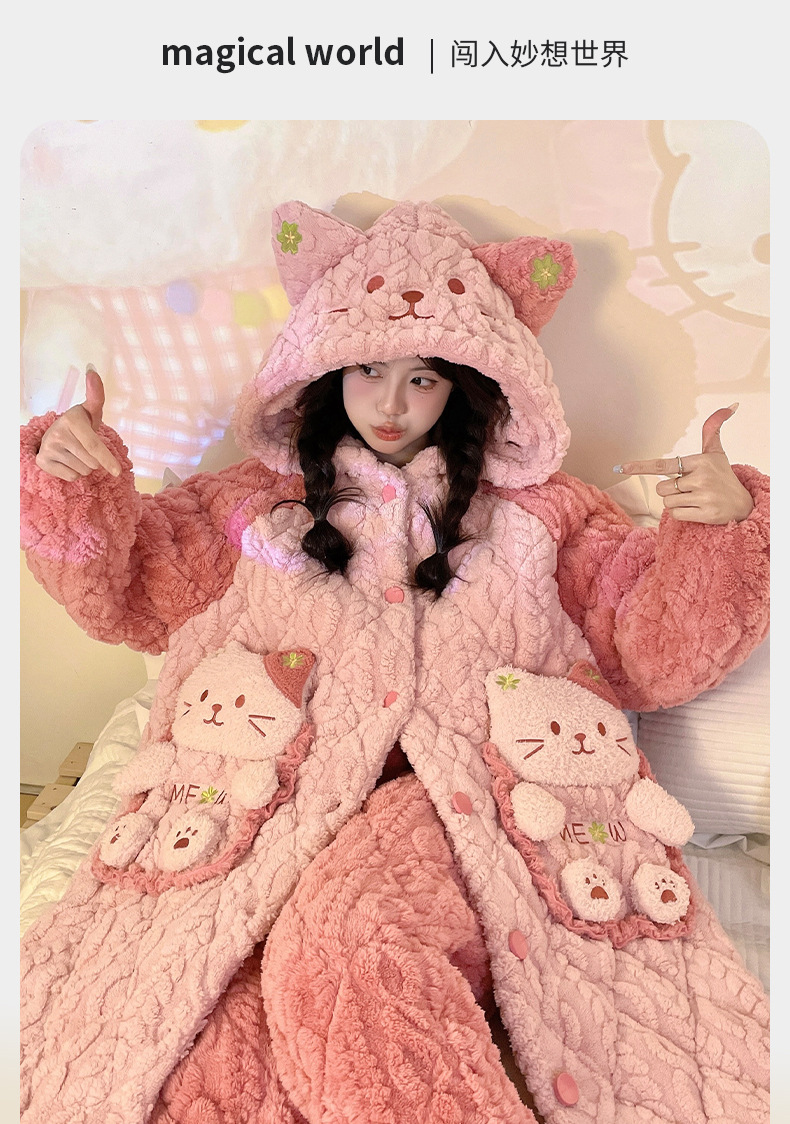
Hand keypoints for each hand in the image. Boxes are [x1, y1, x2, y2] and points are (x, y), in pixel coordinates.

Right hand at [35, 366, 121, 481]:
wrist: (55, 435)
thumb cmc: (80, 424)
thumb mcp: (91, 410)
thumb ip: (96, 394)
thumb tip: (92, 369)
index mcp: (72, 419)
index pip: (94, 446)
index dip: (107, 459)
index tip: (117, 472)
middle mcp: (58, 433)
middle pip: (92, 462)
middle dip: (95, 460)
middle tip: (86, 447)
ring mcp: (49, 448)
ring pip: (83, 471)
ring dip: (85, 466)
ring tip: (76, 453)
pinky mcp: (43, 462)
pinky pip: (72, 477)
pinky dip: (74, 473)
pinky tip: (67, 460)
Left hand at [614, 404, 753, 523]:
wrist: (743, 504)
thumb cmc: (723, 476)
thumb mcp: (717, 453)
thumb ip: (712, 430)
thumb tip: (730, 404)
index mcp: (700, 461)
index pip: (663, 465)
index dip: (640, 466)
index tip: (620, 468)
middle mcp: (701, 478)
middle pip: (662, 488)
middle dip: (669, 489)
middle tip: (688, 487)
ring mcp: (703, 497)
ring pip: (667, 502)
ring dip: (676, 502)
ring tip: (694, 498)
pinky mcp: (705, 514)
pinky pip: (675, 515)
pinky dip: (681, 513)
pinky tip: (696, 509)